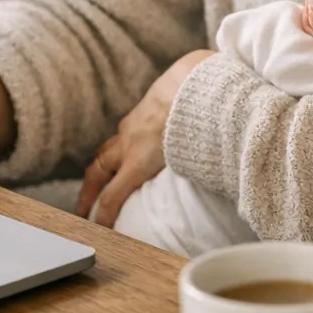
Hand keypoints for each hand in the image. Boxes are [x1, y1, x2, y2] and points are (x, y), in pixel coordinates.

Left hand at [77, 49, 214, 226]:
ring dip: (90, 192)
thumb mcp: (192, 98)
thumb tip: (226, 112)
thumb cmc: (198, 88)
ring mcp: (129, 148)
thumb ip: (198, 108)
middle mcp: (130, 132)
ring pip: (98, 171)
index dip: (117, 157)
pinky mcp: (136, 165)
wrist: (193, 86)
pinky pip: (112, 195)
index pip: (124, 139)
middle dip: (93, 179)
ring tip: (86, 214)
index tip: (114, 171)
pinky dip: (104, 212)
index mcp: (144, 117)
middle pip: (102, 156)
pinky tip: (100, 226)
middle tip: (85, 199)